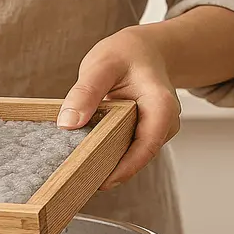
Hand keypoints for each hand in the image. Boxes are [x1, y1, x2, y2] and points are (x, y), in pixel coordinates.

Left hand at [59, 27, 180, 190]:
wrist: (144, 51)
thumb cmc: (126, 55)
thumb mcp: (101, 66)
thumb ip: (85, 92)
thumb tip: (68, 123)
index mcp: (161, 106)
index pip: (146, 145)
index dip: (125, 167)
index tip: (101, 182)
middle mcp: (165, 123)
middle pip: (140, 156)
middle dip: (113, 170)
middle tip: (80, 182)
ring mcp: (157, 131)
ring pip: (133, 156)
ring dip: (110, 164)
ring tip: (79, 173)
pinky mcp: (145, 135)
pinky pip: (128, 150)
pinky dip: (109, 154)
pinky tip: (87, 157)